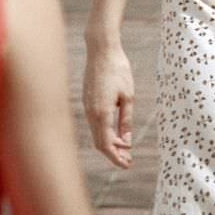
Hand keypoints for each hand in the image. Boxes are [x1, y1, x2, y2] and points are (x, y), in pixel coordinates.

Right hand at [83, 44, 134, 168]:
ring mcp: (86, 106)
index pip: (106, 145)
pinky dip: (104, 132)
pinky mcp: (87, 100)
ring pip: (96, 133)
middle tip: (128, 160)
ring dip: (109, 143)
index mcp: (101, 113)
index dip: (116, 158)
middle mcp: (91, 113)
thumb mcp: (128, 96)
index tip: (127, 165)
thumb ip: (126, 120)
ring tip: (124, 148)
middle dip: (113, 154)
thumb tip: (126, 140)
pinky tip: (115, 131)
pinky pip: (94, 123)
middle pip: (99, 142)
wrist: (101, 50)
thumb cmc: (118, 70)